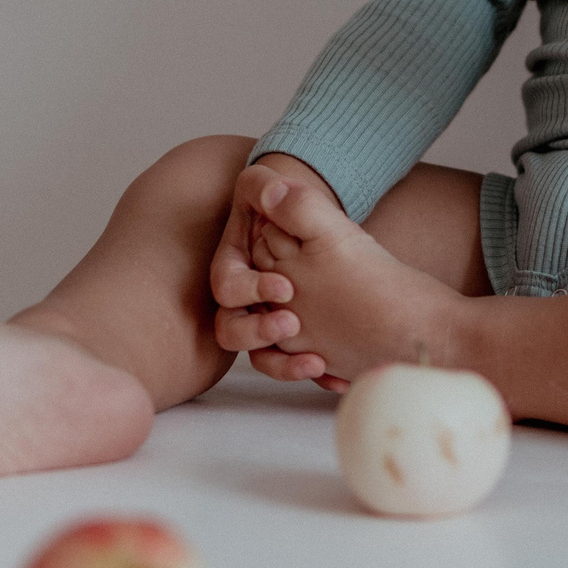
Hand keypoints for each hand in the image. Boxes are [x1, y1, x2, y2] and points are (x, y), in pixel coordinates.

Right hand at [207, 155, 342, 385]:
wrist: (341, 242)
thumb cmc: (314, 218)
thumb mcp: (305, 202)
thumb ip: (283, 194)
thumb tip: (271, 190)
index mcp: (239, 264)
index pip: (226, 285)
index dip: (249, 289)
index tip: (286, 287)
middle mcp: (247, 298)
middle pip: (231, 328)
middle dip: (257, 331)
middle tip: (293, 325)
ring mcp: (270, 321)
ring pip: (260, 356)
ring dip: (282, 364)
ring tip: (316, 363)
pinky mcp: (295, 343)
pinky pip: (294, 367)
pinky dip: (316, 375)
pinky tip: (339, 377)